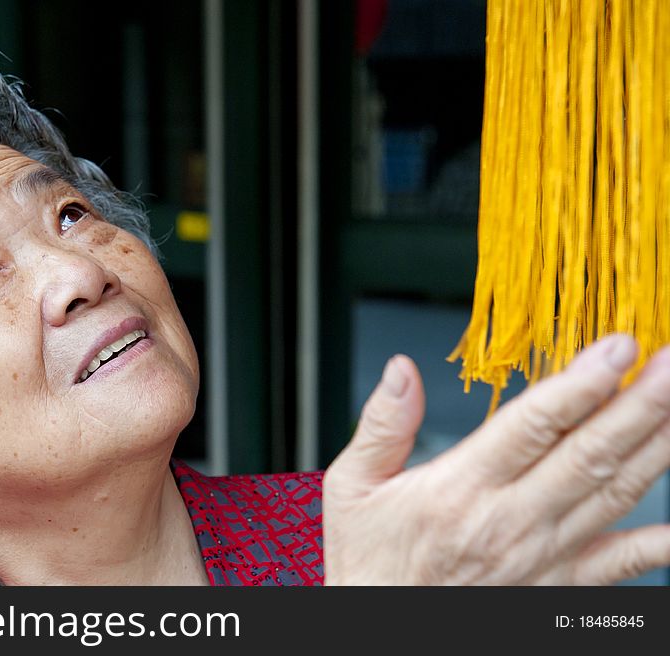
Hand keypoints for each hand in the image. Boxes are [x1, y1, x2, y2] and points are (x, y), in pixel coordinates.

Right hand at [323, 334, 669, 584]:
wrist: (381, 632)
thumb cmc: (370, 560)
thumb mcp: (352, 486)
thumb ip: (381, 425)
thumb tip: (402, 370)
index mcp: (459, 489)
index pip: (531, 426)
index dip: (579, 384)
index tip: (617, 346)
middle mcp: (510, 522)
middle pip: (587, 455)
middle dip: (638, 406)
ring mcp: (543, 557)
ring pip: (614, 495)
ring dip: (655, 447)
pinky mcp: (561, 587)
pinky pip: (624, 563)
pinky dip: (661, 542)